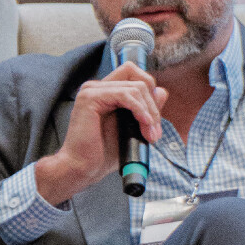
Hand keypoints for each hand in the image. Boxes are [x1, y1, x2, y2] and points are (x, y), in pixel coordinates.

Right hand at [35, 61, 166, 204]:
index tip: (154, 121)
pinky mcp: (90, 97)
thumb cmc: (103, 153)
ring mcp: (92, 89)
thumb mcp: (133, 128)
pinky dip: (139, 109)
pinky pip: (125, 94)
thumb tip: (162, 91)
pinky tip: (144, 123)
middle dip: (153, 104)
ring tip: (149, 134)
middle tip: (154, 131)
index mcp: (106, 91)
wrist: (82, 169)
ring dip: (149, 112)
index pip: (135, 75)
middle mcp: (98, 86)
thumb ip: (146, 109)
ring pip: (135, 87)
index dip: (150, 93)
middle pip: (138, 77)